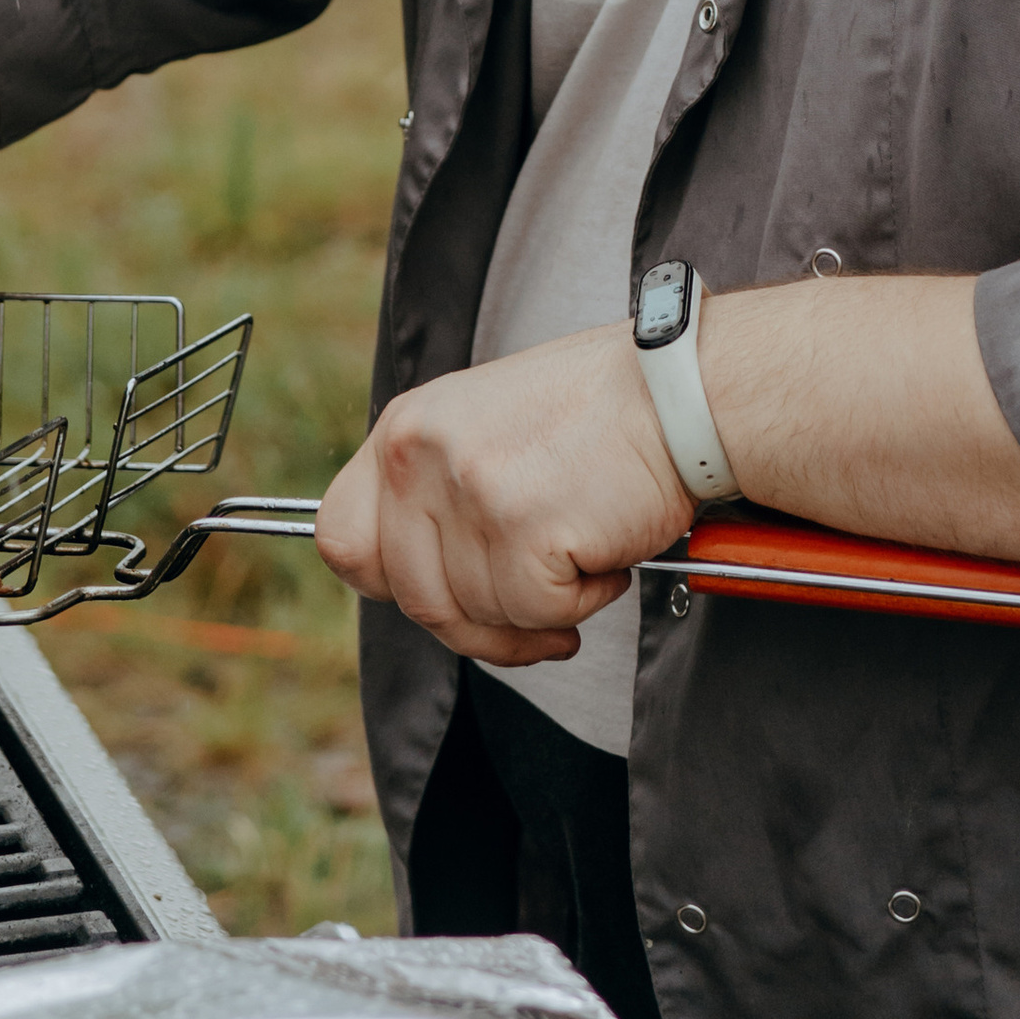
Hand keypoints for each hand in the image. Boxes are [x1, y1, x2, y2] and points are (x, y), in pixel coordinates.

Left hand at [315, 325, 693, 665]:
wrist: (678, 393)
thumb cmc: (599, 414)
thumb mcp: (484, 428)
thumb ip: (437, 493)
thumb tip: (417, 580)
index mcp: (405, 429)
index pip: (341, 537)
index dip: (388, 582)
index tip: (440, 590)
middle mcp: (421, 457)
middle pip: (414, 599)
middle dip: (479, 624)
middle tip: (536, 611)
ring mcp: (469, 492)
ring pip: (479, 615)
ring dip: (539, 608)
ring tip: (582, 550)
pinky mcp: (522, 530)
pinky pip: (536, 615)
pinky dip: (580, 602)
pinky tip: (602, 552)